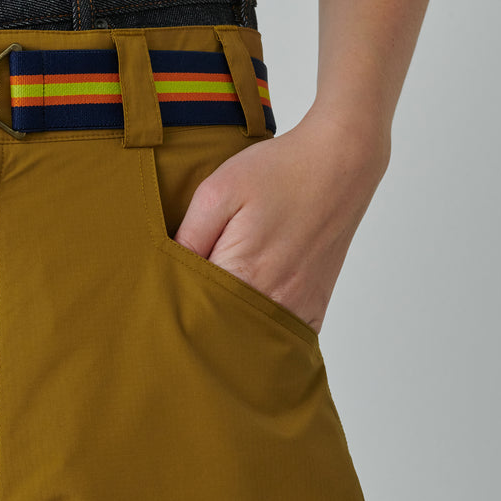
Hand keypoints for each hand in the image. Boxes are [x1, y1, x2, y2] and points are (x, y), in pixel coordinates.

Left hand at [172, 109, 390, 334]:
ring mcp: (298, 308)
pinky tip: (242, 310)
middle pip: (220, 331)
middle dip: (196, 319)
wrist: (340, 163)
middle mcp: (274, 301)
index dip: (172, 299)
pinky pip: (277, 335)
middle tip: (179, 298)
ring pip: (248, 337)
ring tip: (210, 302)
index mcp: (244, 274)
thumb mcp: (217, 192)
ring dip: (226, 327)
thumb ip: (188, 238)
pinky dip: (256, 329)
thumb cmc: (278, 171)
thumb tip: (162, 273)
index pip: (191, 308)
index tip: (160, 289)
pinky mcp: (313, 308)